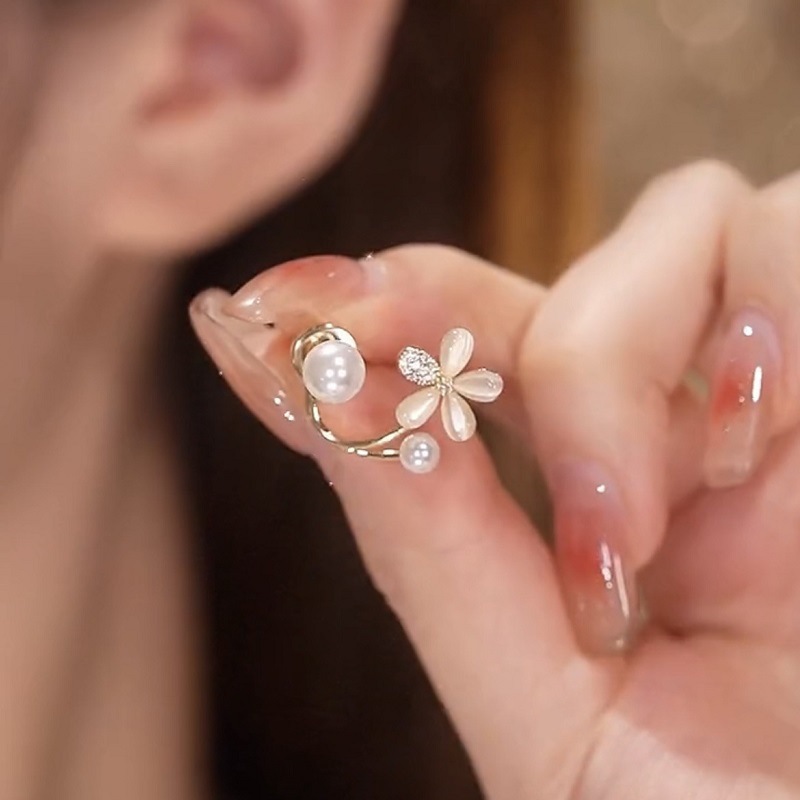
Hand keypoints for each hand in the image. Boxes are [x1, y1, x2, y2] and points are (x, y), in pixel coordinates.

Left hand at [190, 161, 799, 799]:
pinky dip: (777, 305)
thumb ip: (436, 561)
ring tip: (689, 495)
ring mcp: (778, 390)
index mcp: (604, 498)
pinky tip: (767, 435)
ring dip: (634, 341)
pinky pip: (793, 226)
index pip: (468, 338)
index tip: (271, 313)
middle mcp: (688, 429)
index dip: (376, 309)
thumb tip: (324, 400)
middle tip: (548, 491)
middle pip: (574, 269)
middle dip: (530, 341)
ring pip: (693, 216)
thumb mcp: (546, 721)